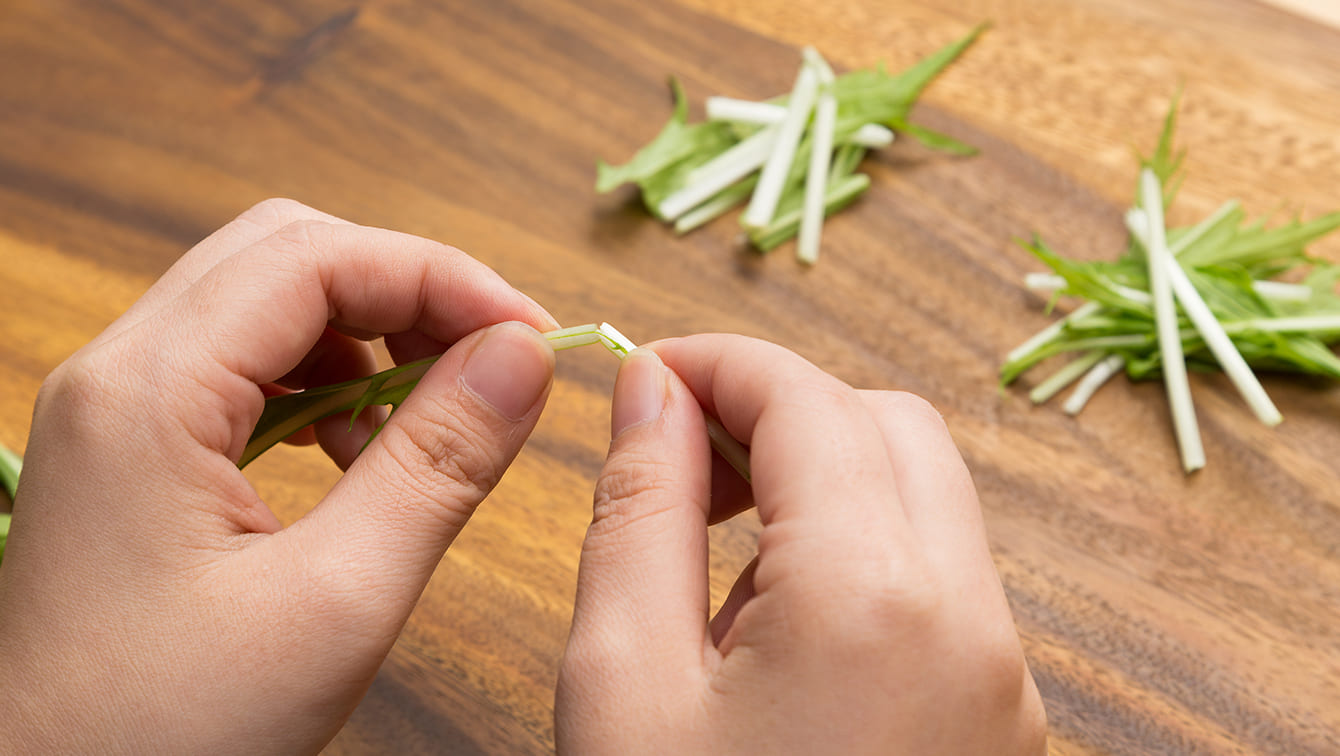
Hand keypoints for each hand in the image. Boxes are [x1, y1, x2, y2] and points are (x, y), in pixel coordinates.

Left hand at [0, 199, 557, 752]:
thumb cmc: (162, 731)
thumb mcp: (336, 601)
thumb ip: (439, 465)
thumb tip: (523, 358)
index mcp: (149, 392)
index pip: (315, 257)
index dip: (442, 277)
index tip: (533, 337)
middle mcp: (119, 375)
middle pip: (286, 258)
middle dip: (405, 293)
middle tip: (492, 364)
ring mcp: (117, 411)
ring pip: (265, 307)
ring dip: (366, 339)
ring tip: (428, 422)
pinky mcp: (131, 451)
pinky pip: (242, 369)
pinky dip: (324, 386)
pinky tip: (359, 453)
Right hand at [556, 335, 1046, 753]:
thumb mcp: (624, 682)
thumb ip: (636, 511)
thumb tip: (648, 389)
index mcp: (873, 592)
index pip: (807, 398)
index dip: (716, 363)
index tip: (639, 372)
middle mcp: (968, 617)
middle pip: (885, 425)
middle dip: (775, 409)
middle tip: (673, 456)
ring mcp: (1000, 672)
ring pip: (922, 495)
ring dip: (817, 476)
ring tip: (709, 545)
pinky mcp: (998, 715)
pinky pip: (938, 576)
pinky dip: (857, 548)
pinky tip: (771, 618)